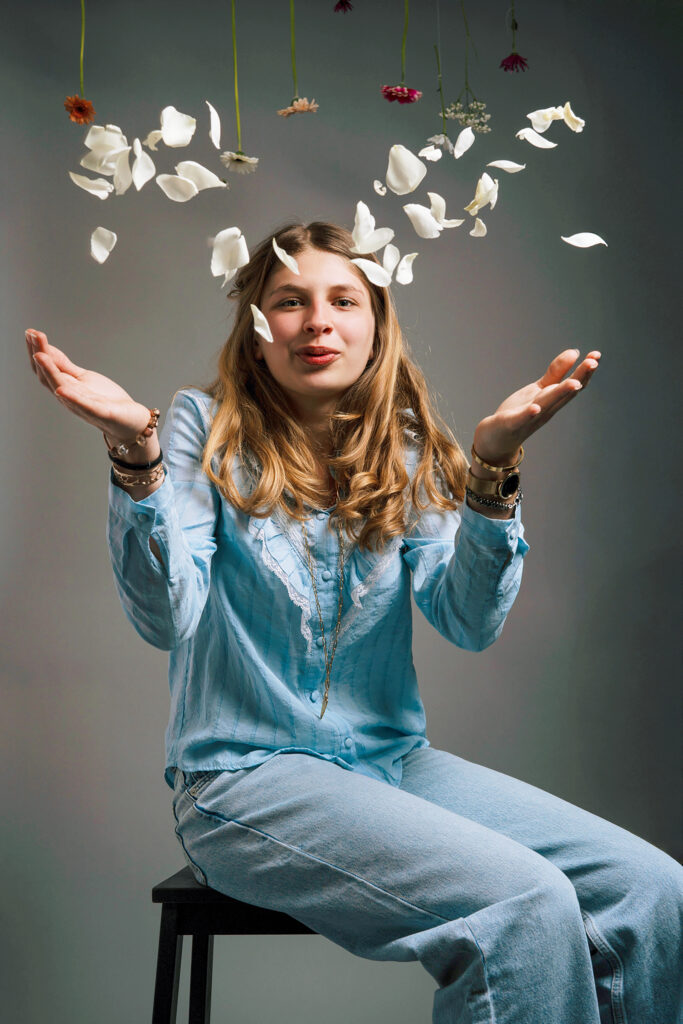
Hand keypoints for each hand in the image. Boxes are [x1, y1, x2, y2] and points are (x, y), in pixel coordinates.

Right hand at [26, 328, 153, 443]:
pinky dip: (72, 398)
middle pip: (47, 376)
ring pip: (61, 388)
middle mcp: (68, 397)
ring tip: (40, 355)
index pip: (44, 369)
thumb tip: (45, 349)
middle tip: (33, 335)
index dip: (36, 350)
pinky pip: (84, 406)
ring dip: (49, 372)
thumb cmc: (105, 400)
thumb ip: (64, 366)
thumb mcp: (82, 377)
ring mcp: (83, 406)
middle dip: (39, 355)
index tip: (30, 332)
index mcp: (64, 387)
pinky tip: (62, 389)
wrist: (128, 421)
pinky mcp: (100, 413)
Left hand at [472, 348, 600, 463]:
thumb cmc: (519, 412)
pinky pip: (522, 419)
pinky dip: (530, 414)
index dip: (585, 371)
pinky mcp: (512, 424)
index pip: (574, 384)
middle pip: (565, 393)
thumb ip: (556, 372)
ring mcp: (530, 417)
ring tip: (573, 383)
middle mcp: (546, 409)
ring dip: (561, 394)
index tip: (596, 355)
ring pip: (547, 404)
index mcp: (553, 400)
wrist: (496, 438)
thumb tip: (575, 352)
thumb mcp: (538, 389)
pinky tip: (535, 408)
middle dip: (580, 378)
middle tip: (593, 363)